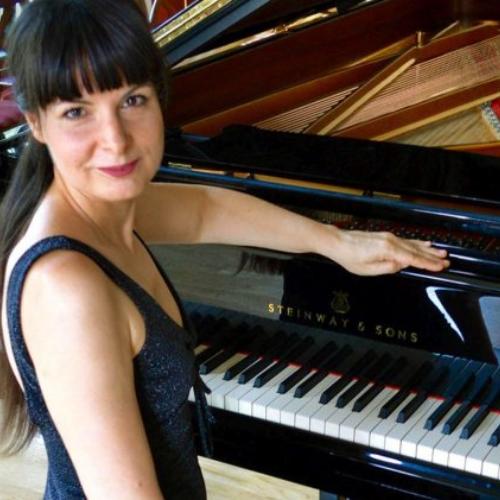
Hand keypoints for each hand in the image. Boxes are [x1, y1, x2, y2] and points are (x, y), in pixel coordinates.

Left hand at [327, 228, 448, 275]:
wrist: (337, 242)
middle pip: (416, 250)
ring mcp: (389, 237)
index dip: (428, 264)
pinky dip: (417, 243)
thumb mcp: (367, 270)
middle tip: (446, 261)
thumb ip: (388, 268)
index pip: (413, 259)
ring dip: (427, 249)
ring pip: (413, 244)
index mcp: (388, 250)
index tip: (441, 267)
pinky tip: (424, 243)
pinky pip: (406, 241)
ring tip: (441, 252)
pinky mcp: (385, 237)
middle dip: (432, 257)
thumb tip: (402, 266)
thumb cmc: (349, 257)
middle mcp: (391, 241)